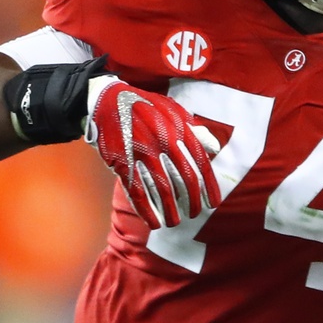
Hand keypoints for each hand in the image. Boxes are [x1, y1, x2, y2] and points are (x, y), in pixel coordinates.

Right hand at [85, 76, 222, 228]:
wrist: (108, 100)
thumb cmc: (146, 106)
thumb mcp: (175, 110)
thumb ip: (195, 130)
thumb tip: (214, 148)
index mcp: (179, 130)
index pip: (201, 164)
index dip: (209, 187)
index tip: (213, 204)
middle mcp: (164, 143)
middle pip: (185, 179)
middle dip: (191, 201)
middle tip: (193, 214)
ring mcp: (142, 153)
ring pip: (162, 189)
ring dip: (170, 210)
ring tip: (175, 222)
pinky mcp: (122, 163)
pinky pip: (137, 192)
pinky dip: (146, 211)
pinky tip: (154, 223)